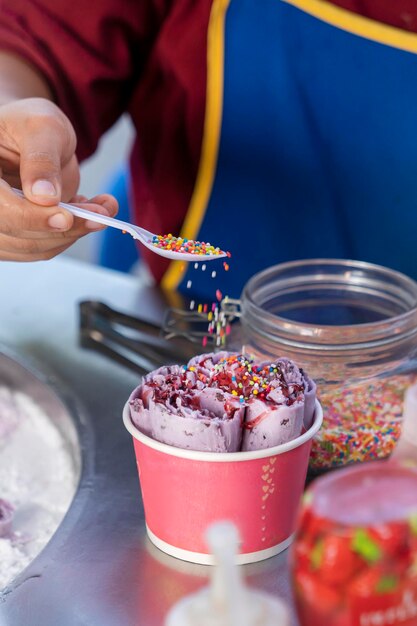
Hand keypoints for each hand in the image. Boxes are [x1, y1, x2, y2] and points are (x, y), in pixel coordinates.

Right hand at [0, 98, 117, 259]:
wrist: (38, 138)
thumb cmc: (31, 124)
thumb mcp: (42, 128)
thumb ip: (42, 160)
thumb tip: (44, 197)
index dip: (30, 217)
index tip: (65, 217)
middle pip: (16, 234)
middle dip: (62, 229)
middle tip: (99, 214)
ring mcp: (2, 222)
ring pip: (33, 247)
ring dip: (73, 234)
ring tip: (101, 209)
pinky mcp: (20, 235)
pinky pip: (45, 248)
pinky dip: (72, 235)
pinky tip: (88, 213)